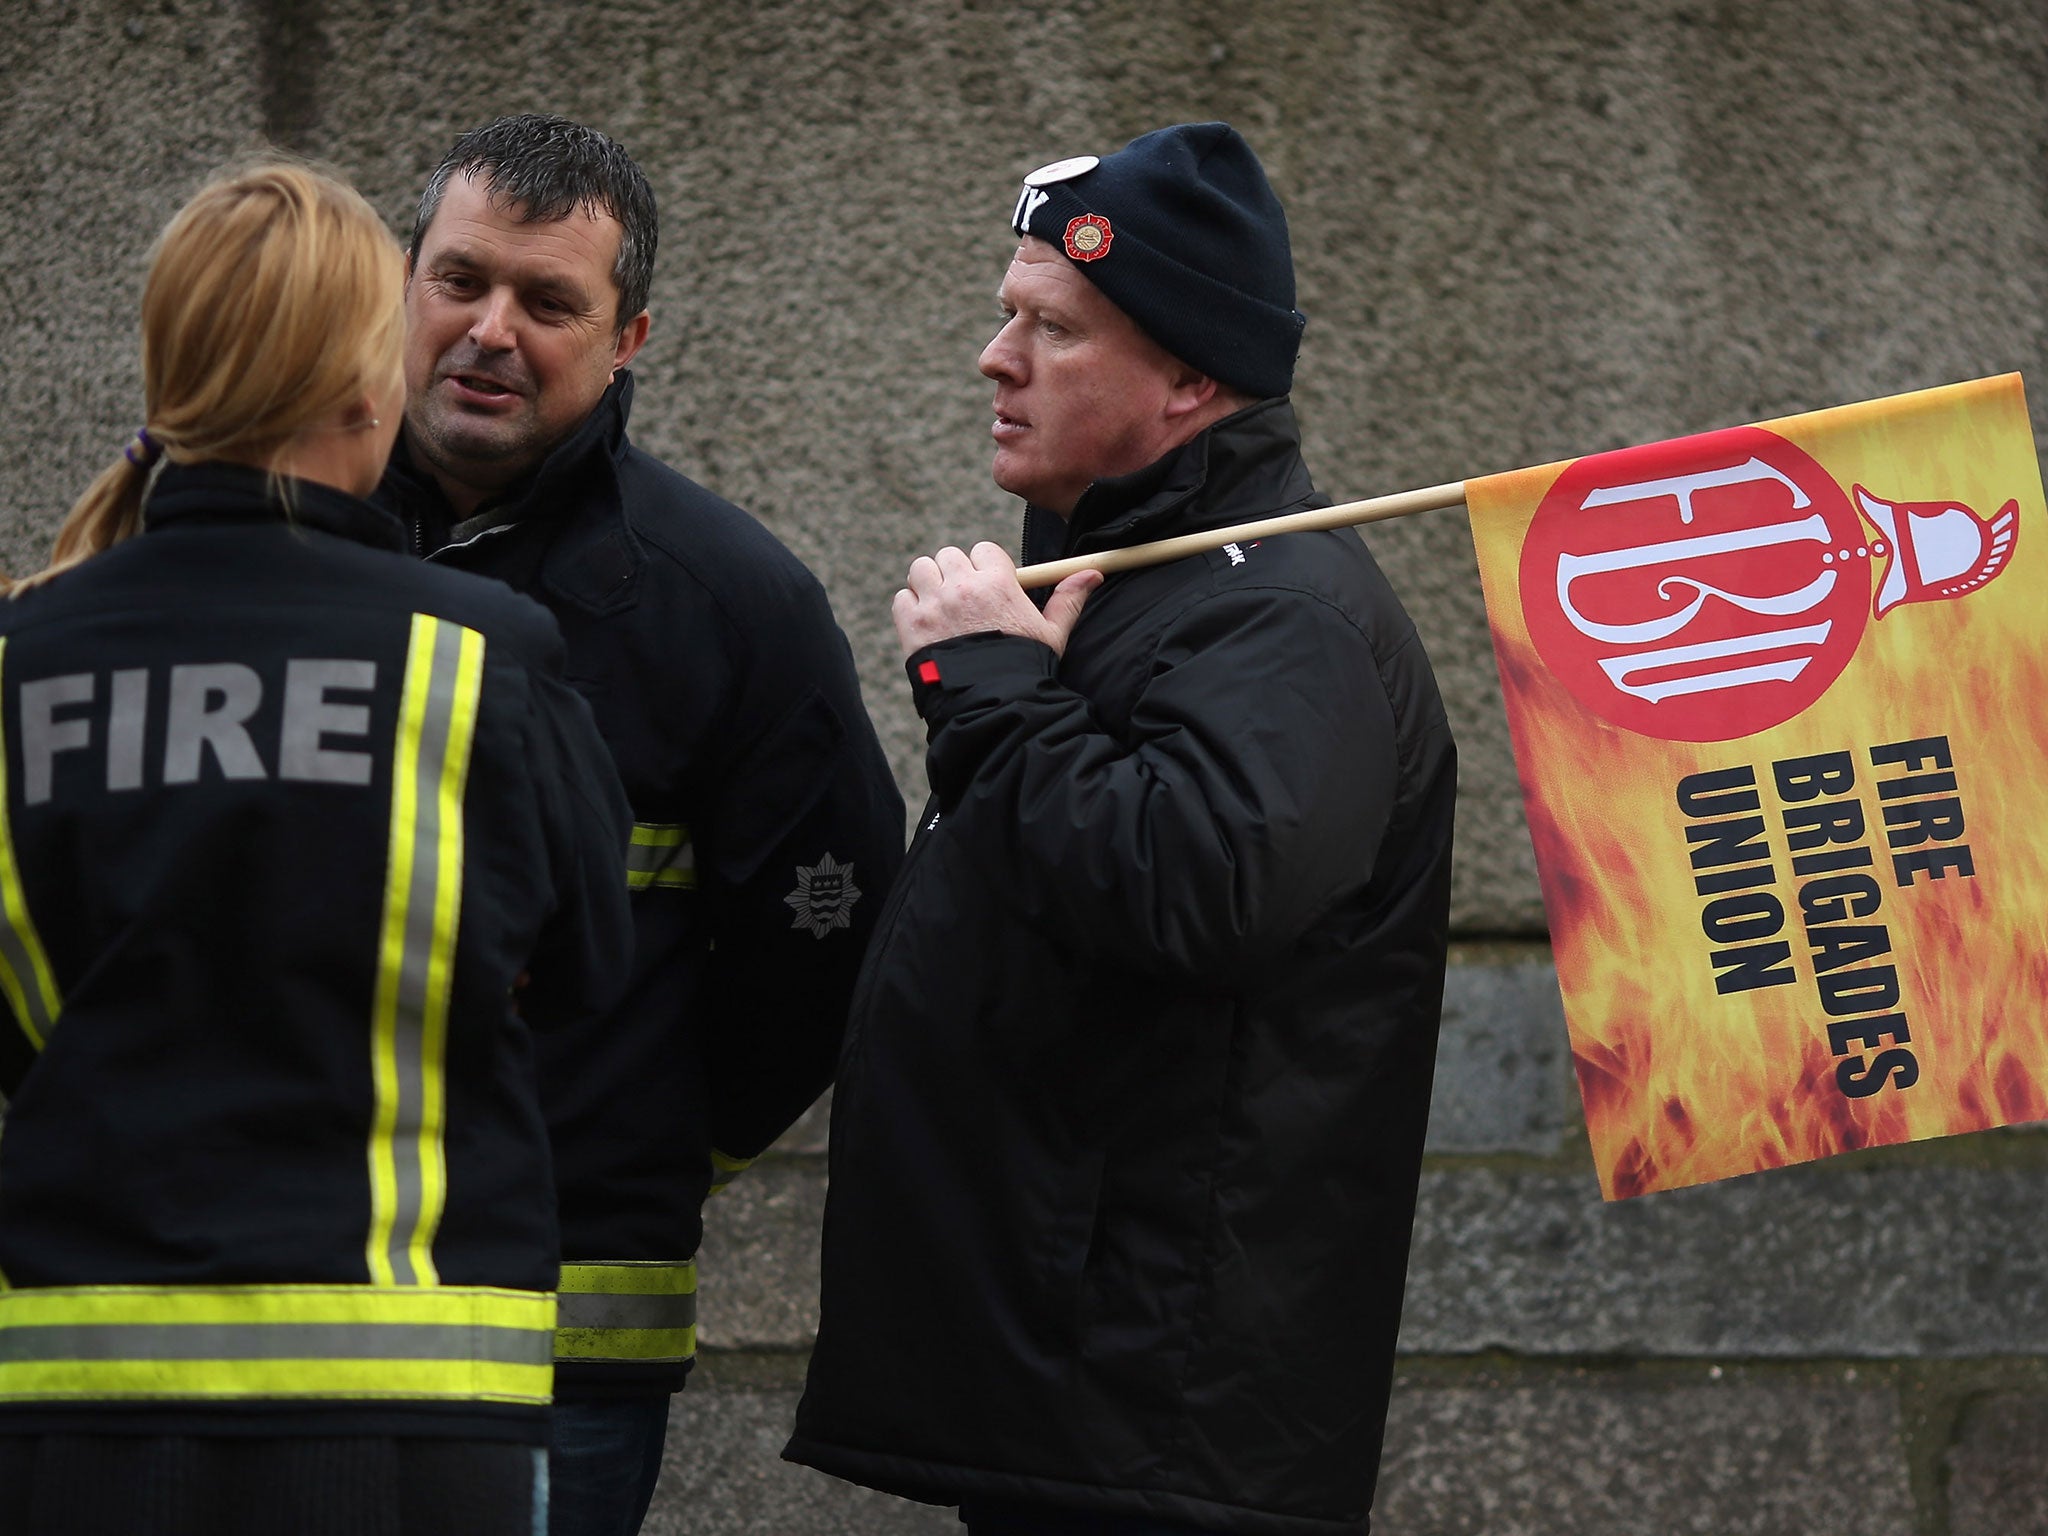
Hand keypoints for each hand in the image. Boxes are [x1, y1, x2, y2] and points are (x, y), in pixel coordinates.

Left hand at [893, 542, 1100, 659]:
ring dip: (928, 583)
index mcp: (997, 582)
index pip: (983, 550)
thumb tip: (1093, 574)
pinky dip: (910, 607)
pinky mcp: (911, 623)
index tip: (988, 586)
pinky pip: (902, 597)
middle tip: (962, 598)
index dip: (984, 566)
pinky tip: (925, 624)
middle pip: (950, 556)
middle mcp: (963, 586)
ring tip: (940, 607)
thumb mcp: (1052, 633)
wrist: (991, 704)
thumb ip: (1068, 599)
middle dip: (955, 573)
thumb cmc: (1024, 668)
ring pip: (921, 570)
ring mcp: (934, 604)